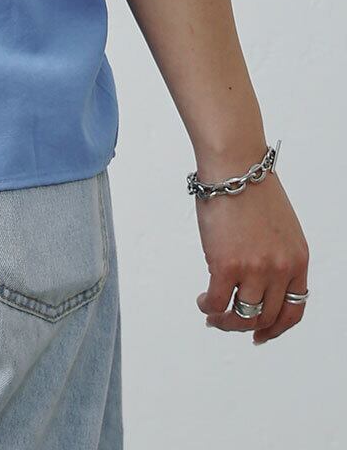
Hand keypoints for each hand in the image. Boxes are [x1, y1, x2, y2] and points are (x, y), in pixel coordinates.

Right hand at [195, 166, 308, 343]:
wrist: (234, 167)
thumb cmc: (251, 189)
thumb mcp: (280, 229)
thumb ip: (276, 256)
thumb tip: (257, 279)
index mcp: (297, 260)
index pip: (293, 311)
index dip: (275, 329)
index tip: (260, 334)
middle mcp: (280, 269)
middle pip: (266, 317)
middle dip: (245, 326)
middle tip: (227, 323)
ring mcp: (255, 269)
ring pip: (242, 315)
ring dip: (225, 321)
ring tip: (212, 313)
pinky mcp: (227, 265)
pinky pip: (218, 301)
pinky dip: (209, 306)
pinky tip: (203, 301)